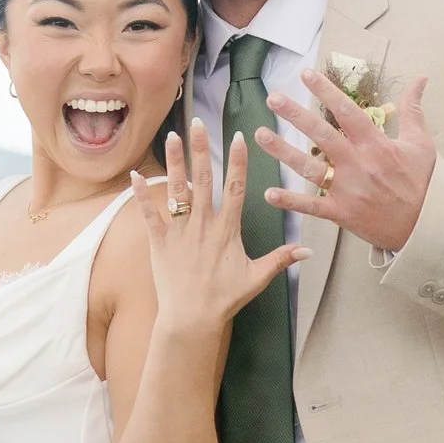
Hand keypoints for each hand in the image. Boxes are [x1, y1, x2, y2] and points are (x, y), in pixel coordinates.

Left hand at [129, 121, 309, 337]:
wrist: (192, 319)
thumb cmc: (225, 299)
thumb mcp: (257, 278)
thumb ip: (281, 259)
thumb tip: (308, 250)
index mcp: (227, 230)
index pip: (234, 188)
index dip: (237, 162)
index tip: (238, 138)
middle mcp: (203, 225)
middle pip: (204, 179)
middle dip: (201, 149)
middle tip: (198, 123)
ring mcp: (180, 232)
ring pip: (177, 190)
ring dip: (174, 162)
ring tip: (171, 136)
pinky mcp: (159, 243)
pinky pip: (149, 215)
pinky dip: (142, 195)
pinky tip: (135, 175)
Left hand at [258, 69, 435, 251]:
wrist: (424, 226)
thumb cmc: (422, 184)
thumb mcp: (421, 144)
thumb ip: (413, 110)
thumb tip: (421, 79)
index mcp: (376, 145)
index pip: (347, 111)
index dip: (326, 91)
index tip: (306, 74)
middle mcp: (358, 164)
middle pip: (322, 134)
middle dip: (295, 114)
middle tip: (273, 98)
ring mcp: (348, 189)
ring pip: (310, 167)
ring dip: (283, 151)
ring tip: (261, 134)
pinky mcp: (342, 212)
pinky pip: (312, 206)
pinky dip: (290, 201)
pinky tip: (269, 192)